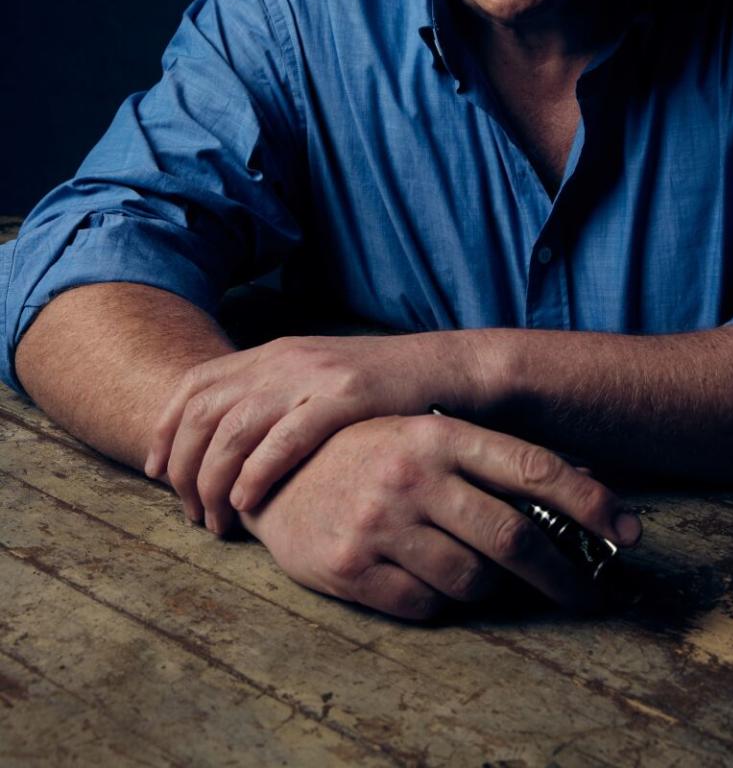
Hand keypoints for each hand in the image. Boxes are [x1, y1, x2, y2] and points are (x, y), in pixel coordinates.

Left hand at [144, 332, 481, 532]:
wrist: (438, 369)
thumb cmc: (373, 390)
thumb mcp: (311, 381)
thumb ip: (268, 399)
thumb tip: (218, 443)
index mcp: (271, 353)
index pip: (195, 385)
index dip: (164, 429)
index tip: (154, 473)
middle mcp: (283, 359)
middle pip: (205, 412)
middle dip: (184, 467)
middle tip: (188, 511)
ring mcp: (312, 377)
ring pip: (235, 428)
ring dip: (215, 480)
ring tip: (216, 519)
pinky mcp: (343, 399)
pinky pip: (284, 439)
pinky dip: (257, 473)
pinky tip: (248, 501)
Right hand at [240, 412, 642, 620]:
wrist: (268, 474)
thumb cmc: (365, 453)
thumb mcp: (425, 437)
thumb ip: (492, 458)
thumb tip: (586, 483)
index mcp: (438, 433)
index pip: (534, 467)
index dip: (590, 502)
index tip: (629, 530)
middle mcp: (412, 473)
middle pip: (514, 537)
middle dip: (562, 575)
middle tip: (585, 595)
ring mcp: (379, 522)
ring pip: (473, 580)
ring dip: (491, 588)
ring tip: (483, 578)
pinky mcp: (349, 568)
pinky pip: (426, 606)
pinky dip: (440, 601)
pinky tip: (428, 580)